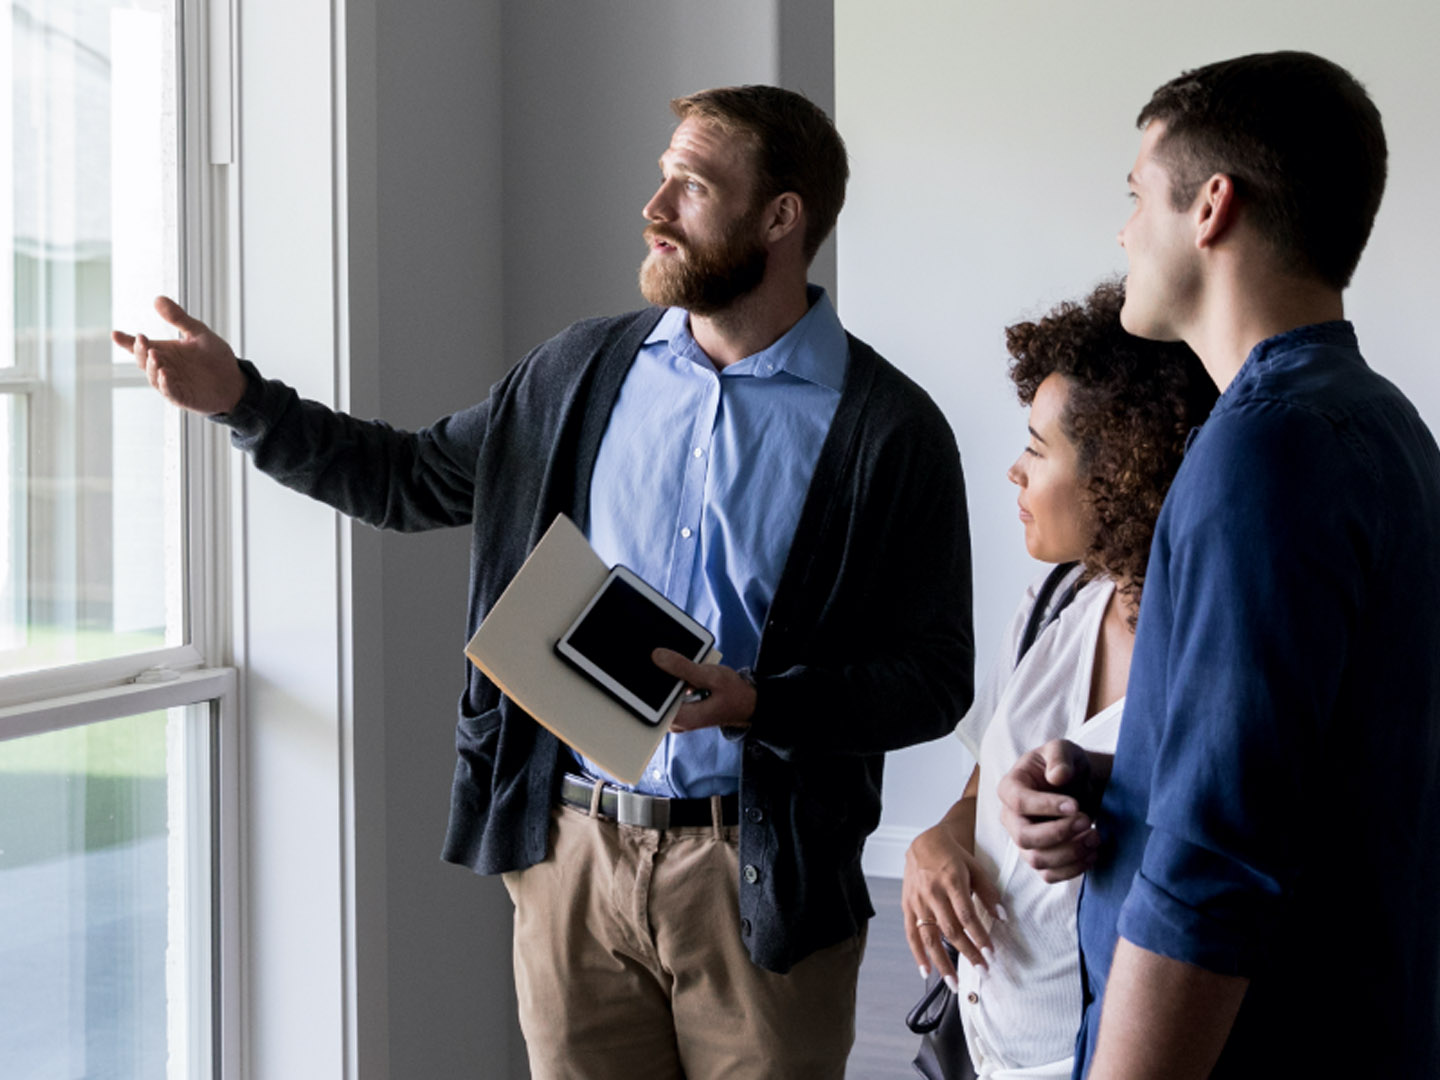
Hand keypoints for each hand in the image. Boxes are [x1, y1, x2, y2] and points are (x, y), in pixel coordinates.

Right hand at [112, 296, 246, 414]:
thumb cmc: (214, 357)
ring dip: (152, 366)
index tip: (115, 334)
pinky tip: (165, 374)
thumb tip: (157, 299)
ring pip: (153, 376)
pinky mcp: (182, 397)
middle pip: (143, 360)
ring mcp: (171, 383)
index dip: (126, 341)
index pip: (140, 346)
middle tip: (142, 340)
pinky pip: (169, 392)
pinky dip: (165, 384)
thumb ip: (179, 318)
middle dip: (140, 350)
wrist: (235, 380)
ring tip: (155, 355)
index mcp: (164, 351)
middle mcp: (163, 367)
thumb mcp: (198, 333)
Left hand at [651, 649, 755, 732]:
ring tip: (680, 669)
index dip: (648, 682)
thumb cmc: (734, 693)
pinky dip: (675, 684)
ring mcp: (679, 719)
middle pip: (656, 699)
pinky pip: (671, 697)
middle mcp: (678, 722)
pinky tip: (685, 674)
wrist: (748, 703)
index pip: (652, 703)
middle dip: (661, 678)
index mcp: (683, 718)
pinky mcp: (682, 711)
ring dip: (669, 680)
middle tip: (667, 662)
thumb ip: (684, 667)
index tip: (648, 666)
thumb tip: (658, 656)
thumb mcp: (711, 675)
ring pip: (663, 697)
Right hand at [902, 817, 1001, 983]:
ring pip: (929, 937)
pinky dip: (918, 954)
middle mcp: (932, 893)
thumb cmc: (953, 856)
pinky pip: (911, 934)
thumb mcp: (975, 868)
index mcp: (951, 881)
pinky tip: (927, 971)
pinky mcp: (907, 906)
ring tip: (955, 984)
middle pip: (950, 930)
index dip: (979, 937)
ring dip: (942, 963)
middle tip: (982, 970)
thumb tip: (1003, 918)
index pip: (967, 916)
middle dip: (967, 953)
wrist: (924, 843)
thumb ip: (989, 893)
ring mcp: (917, 901)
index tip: (991, 954)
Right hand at [996, 739, 1111, 882]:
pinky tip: (1092, 852)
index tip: (1075, 804)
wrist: (1080, 785)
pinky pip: (1049, 876)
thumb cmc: (1067, 765)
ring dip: (1070, 853)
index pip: (1018, 802)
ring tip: (1095, 836)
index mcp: (1010, 787)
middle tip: (1086, 820)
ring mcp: (1023, 841)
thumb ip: (1059, 757)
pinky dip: (1073, 869)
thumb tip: (1056, 776)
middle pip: (1024, 837)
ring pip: (1037, 860)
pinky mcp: (1039, 858)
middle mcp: (1010, 818)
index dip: (1046, 806)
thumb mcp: (1064, 750)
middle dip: (1059, 833)